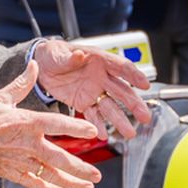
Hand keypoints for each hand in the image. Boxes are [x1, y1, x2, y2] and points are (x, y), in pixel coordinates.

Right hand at [0, 61, 105, 187]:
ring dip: (71, 182)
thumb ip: (21, 84)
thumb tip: (34, 65)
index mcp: (24, 122)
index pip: (57, 124)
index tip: (93, 131)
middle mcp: (25, 144)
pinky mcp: (11, 173)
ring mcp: (19, 161)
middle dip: (81, 167)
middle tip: (97, 174)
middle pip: (59, 158)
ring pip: (50, 175)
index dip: (77, 127)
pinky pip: (34, 183)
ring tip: (87, 186)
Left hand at [33, 38, 150, 137]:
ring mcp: (94, 91)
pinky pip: (93, 115)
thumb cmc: (54, 54)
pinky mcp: (84, 103)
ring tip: (129, 133)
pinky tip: (103, 134)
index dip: (134, 75)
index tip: (145, 84)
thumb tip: (79, 55)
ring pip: (110, 107)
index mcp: (98, 60)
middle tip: (145, 116)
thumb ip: (69, 57)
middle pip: (122, 91)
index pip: (121, 66)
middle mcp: (101, 77)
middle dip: (134, 104)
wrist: (42, 67)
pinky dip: (98, 125)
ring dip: (120, 120)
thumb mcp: (58, 53)